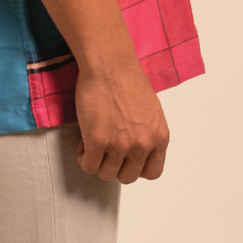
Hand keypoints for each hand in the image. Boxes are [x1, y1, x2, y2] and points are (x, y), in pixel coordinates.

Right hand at [75, 57, 169, 184]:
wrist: (109, 65)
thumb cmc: (127, 80)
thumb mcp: (151, 112)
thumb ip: (148, 134)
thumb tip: (138, 151)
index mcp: (159, 137)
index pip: (153, 173)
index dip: (136, 168)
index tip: (126, 160)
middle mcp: (142, 144)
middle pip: (127, 177)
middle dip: (115, 166)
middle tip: (106, 150)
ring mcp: (120, 144)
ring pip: (106, 174)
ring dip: (97, 161)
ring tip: (93, 142)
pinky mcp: (97, 141)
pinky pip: (88, 166)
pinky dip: (83, 157)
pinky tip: (84, 141)